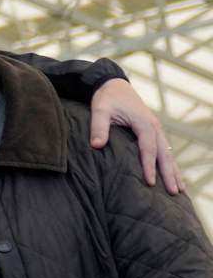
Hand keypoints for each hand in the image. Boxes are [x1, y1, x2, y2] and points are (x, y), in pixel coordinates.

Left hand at [88, 78, 184, 195]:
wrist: (114, 85)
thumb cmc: (106, 98)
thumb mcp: (100, 110)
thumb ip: (99, 127)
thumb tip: (97, 146)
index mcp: (144, 123)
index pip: (148, 148)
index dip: (149, 166)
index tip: (151, 183)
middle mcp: (155, 127)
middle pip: (164, 154)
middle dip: (170, 173)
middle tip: (174, 192)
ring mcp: (156, 129)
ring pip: (168, 153)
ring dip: (174, 171)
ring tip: (180, 190)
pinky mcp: (154, 131)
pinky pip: (165, 150)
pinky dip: (170, 164)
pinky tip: (173, 176)